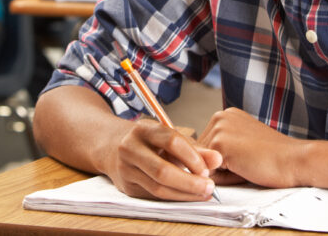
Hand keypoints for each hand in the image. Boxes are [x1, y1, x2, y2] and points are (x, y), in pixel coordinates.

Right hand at [102, 118, 221, 200]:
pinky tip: (188, 196)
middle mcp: (130, 148)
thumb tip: (217, 159)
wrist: (110, 146)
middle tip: (209, 187)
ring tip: (202, 193)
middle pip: (162, 170)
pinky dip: (173, 198)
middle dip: (189, 182)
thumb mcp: (167, 137)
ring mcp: (125, 168)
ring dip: (184, 193)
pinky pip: (153, 196)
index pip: (171, 141)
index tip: (207, 169)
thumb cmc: (146, 141)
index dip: (192, 157)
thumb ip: (194, 148)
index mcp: (143, 129)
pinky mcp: (126, 186)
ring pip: (157, 187)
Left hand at [197, 107, 304, 187]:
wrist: (295, 161)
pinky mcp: (219, 143)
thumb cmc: (273, 160)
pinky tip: (244, 168)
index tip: (247, 158)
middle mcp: (220, 116)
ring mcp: (218, 128)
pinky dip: (224, 179)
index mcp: (226, 116)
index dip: (221, 163)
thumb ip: (217, 154)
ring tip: (246, 165)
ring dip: (220, 174)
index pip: (205, 148)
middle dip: (218, 168)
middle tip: (248, 163)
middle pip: (200, 156)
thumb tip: (192, 168)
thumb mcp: (241, 149)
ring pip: (202, 165)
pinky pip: (207, 173)